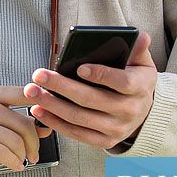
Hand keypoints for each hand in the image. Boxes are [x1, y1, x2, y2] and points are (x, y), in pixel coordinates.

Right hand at [0, 86, 52, 170]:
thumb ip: (19, 120)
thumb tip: (45, 129)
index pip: (21, 94)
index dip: (39, 102)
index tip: (49, 112)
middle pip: (23, 124)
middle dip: (33, 143)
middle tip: (34, 153)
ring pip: (15, 141)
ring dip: (22, 155)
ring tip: (21, 159)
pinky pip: (3, 153)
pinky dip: (14, 162)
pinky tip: (16, 165)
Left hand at [24, 31, 157, 149]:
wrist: (143, 113)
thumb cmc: (136, 82)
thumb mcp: (142, 63)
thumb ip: (138, 48)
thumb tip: (140, 36)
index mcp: (139, 88)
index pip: (121, 83)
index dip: (101, 75)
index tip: (80, 68)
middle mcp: (128, 111)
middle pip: (91, 100)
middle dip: (61, 86)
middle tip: (39, 75)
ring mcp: (116, 128)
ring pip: (79, 118)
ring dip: (52, 105)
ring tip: (32, 92)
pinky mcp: (104, 141)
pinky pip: (76, 134)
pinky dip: (55, 123)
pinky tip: (39, 110)